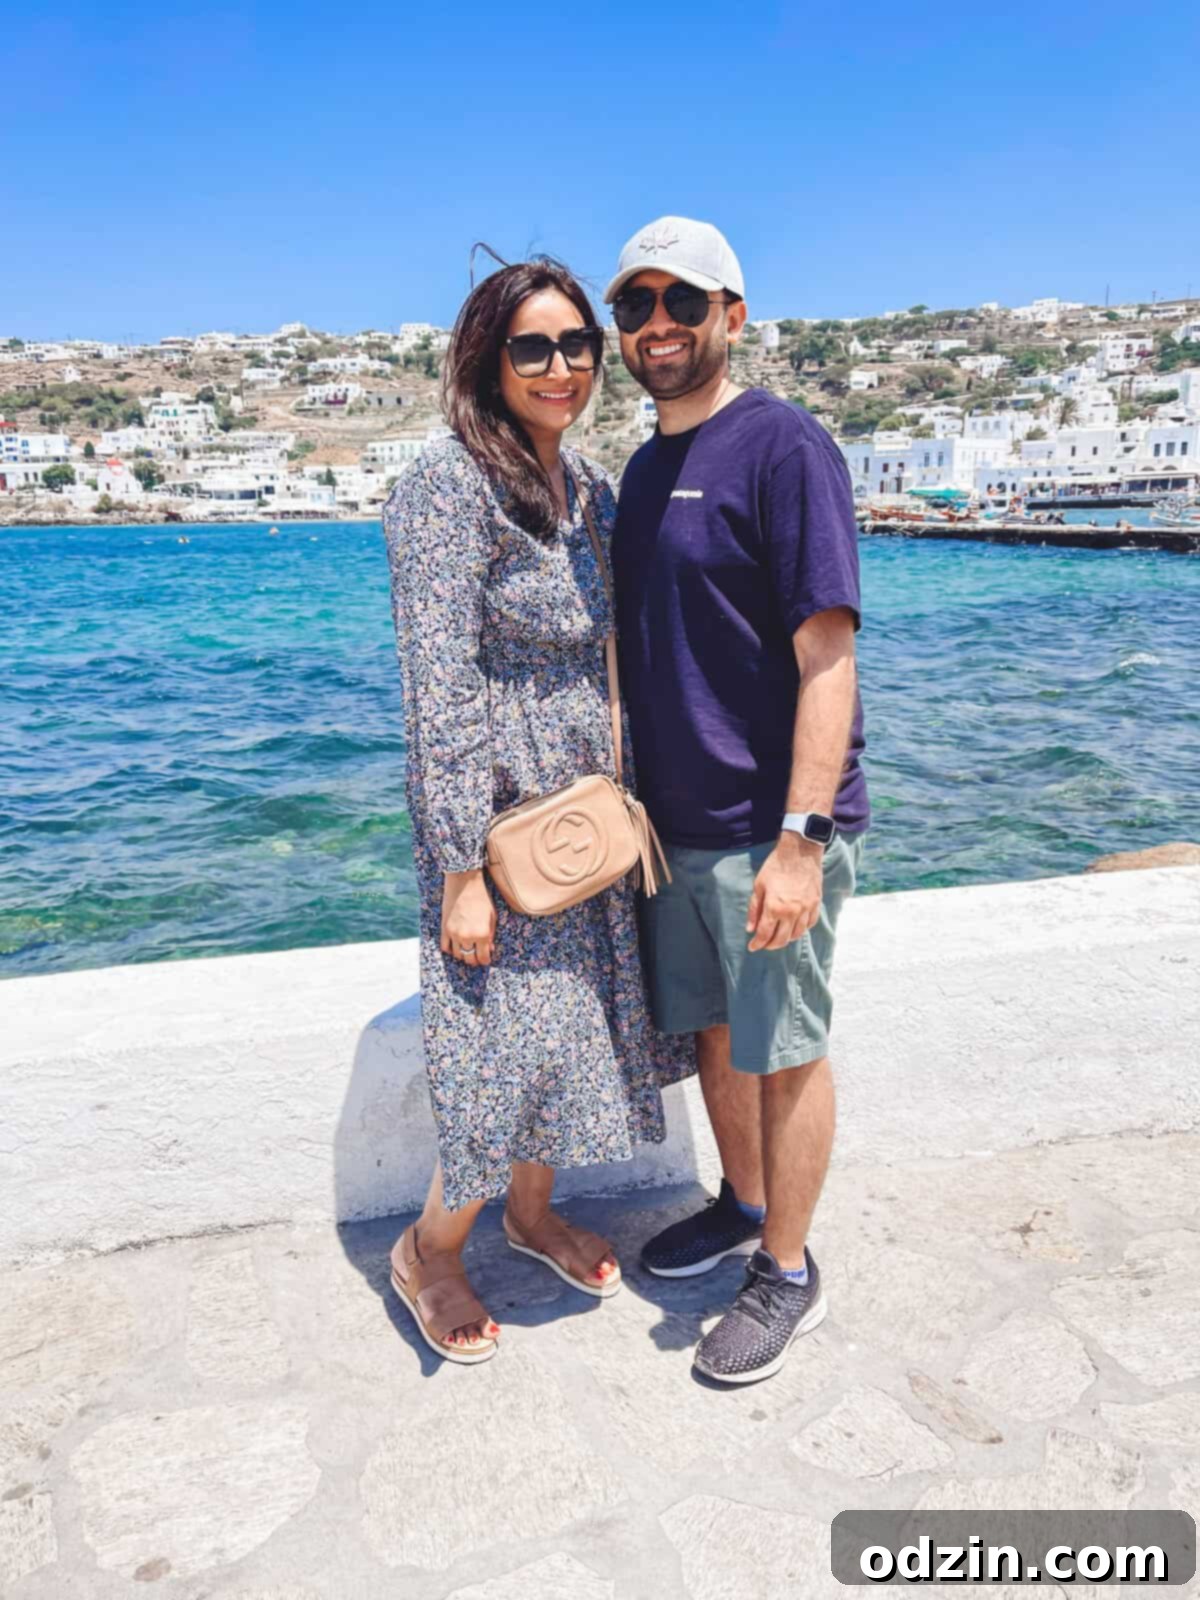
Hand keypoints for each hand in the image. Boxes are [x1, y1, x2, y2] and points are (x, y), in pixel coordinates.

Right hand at [441, 871, 496, 966]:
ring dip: (463, 955)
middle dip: (475, 960)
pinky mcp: (444, 929)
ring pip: (457, 955)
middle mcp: (467, 936)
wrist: (464, 884)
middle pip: (469, 959)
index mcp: (482, 934)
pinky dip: (450, 949)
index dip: (485, 960)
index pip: (483, 958)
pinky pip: (445, 947)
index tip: (486, 959)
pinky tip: (456, 946)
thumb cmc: (481, 898)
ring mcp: (454, 934)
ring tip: (467, 950)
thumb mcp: (492, 917)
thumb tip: (489, 948)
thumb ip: (491, 935)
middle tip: (477, 957)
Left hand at [746, 836, 822, 952]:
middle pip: (781, 939)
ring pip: (797, 934)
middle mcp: (792, 913)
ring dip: (786, 939)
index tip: (752, 947)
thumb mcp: (759, 886)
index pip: (765, 934)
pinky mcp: (816, 903)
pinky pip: (810, 924)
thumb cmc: (776, 866)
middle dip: (770, 945)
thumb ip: (754, 909)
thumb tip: (750, 929)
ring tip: (778, 937)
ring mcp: (806, 909)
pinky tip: (794, 927)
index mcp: (774, 908)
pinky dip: (801, 929)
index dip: (757, 944)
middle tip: (764, 944)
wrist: (800, 851)